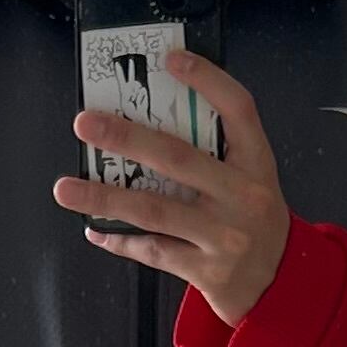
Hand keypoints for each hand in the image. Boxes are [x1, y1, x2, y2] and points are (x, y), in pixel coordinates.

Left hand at [54, 46, 290, 329]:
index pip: (238, 110)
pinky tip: (95, 230)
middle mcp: (243, 197)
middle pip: (178, 159)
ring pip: (154, 211)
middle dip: (126, 138)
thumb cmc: (255, 222)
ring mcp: (224, 237)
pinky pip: (155, 251)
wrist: (281, 287)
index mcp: (257, 164)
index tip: (170, 59)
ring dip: (104, 199)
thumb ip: (217, 154)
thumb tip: (148, 126)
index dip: (207, 80)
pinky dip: (121, 241)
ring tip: (65, 189)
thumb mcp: (253, 180)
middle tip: (84, 123)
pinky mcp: (208, 272)